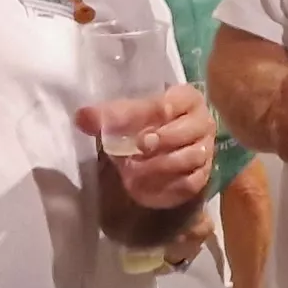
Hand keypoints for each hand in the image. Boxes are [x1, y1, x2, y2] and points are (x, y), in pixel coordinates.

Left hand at [82, 84, 216, 209]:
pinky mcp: (202, 175)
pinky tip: (144, 189)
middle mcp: (203, 122)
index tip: (134, 138)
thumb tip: (82, 118)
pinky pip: (189, 184)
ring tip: (132, 174)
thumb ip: (107, 116)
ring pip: (190, 159)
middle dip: (158, 145)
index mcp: (186, 98)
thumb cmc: (145, 124)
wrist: (159, 145)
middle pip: (185, 133)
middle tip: (133, 156)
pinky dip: (166, 188)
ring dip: (158, 168)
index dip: (146, 121)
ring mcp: (206, 150)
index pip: (166, 106)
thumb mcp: (127, 116)